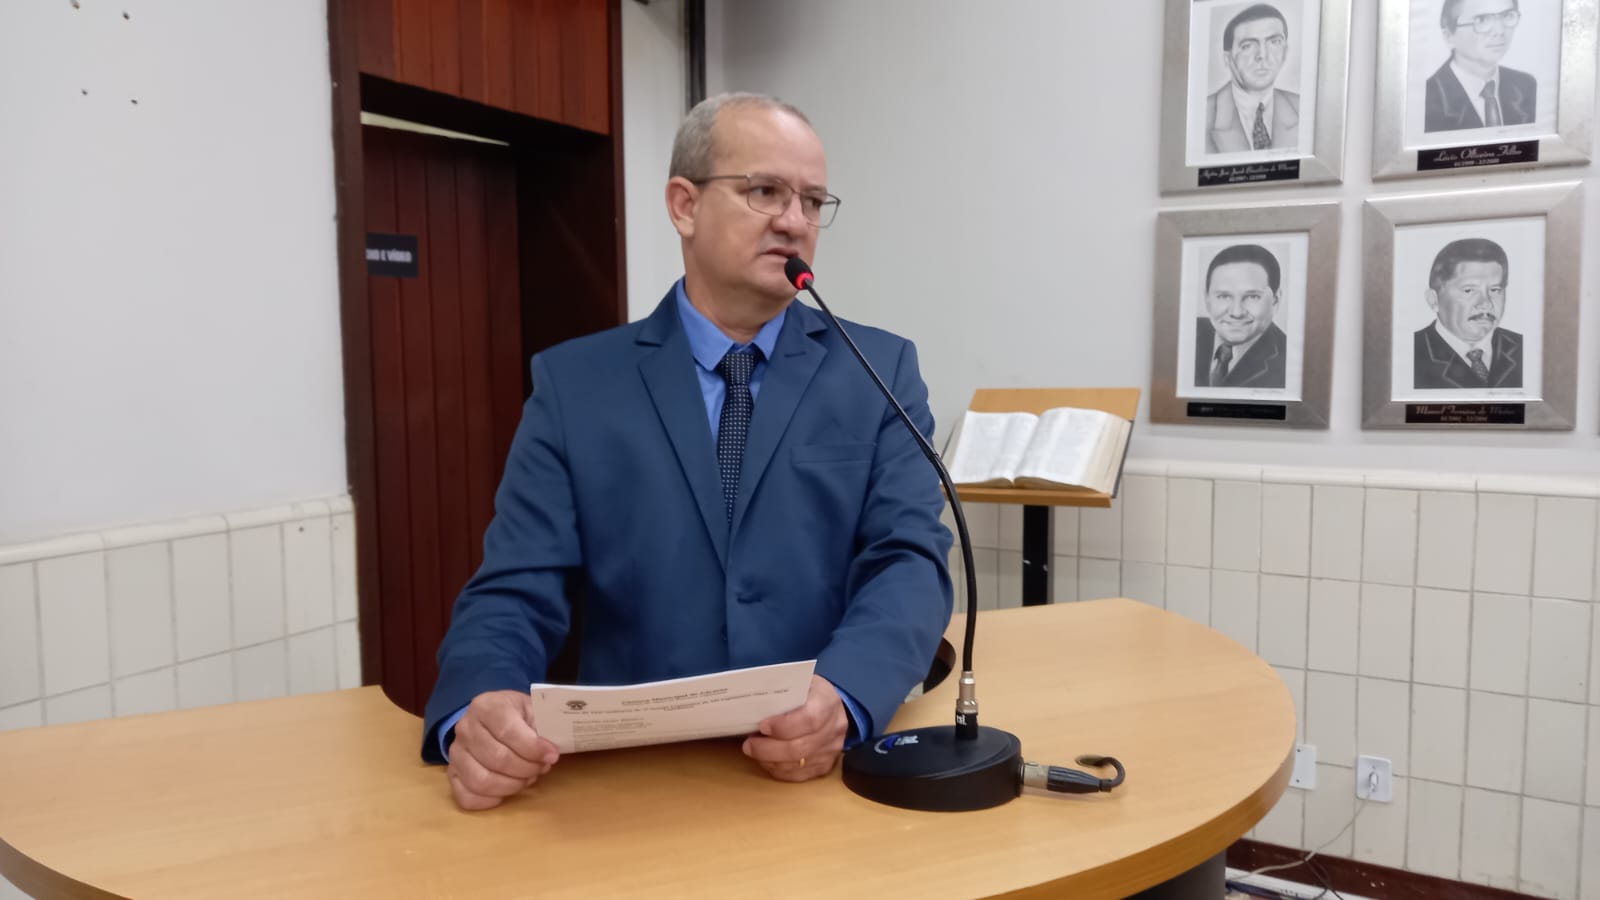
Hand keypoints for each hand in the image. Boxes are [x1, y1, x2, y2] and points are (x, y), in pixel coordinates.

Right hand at [446, 690, 561, 810]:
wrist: (490, 718)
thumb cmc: (516, 715)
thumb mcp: (532, 709)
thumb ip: (542, 727)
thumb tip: (549, 753)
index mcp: (486, 706)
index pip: (507, 730)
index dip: (532, 748)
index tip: (552, 755)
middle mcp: (465, 728)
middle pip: (497, 758)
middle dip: (526, 769)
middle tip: (541, 768)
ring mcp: (455, 753)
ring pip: (481, 781)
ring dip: (512, 786)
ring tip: (527, 778)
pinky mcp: (452, 774)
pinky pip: (466, 797)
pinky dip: (490, 800)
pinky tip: (507, 791)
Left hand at [742, 675, 848, 781]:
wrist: (833, 709)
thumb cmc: (809, 694)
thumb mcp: (799, 683)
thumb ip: (781, 692)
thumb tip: (753, 703)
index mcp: (827, 702)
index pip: (808, 720)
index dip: (783, 726)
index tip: (762, 726)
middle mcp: (833, 729)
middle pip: (799, 747)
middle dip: (768, 749)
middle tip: (749, 744)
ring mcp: (831, 750)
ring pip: (796, 764)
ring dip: (769, 760)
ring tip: (754, 751)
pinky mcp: (825, 766)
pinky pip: (798, 775)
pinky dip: (777, 770)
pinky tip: (766, 760)